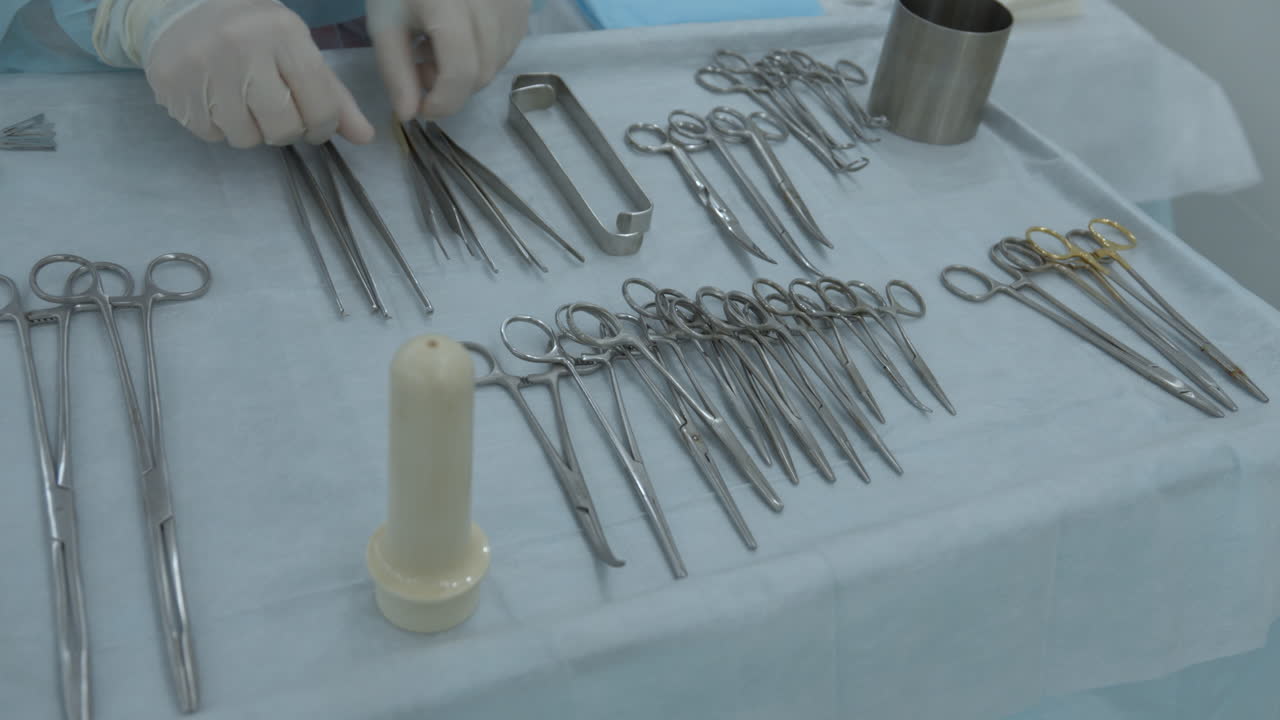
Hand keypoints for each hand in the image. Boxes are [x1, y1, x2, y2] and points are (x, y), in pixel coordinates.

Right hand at [141, 0, 374, 146]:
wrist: (180, 4)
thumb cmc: (252, 29)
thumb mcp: (297, 48)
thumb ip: (332, 93)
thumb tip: (365, 137)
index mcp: (282, 33)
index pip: (320, 105)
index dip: (324, 127)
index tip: (317, 126)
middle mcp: (241, 47)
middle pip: (283, 128)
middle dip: (287, 130)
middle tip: (278, 112)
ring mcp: (202, 66)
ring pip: (246, 138)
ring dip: (251, 130)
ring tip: (244, 101)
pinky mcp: (171, 84)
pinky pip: (211, 134)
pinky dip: (219, 126)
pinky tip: (217, 98)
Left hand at [368, 0, 530, 119]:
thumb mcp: (385, 23)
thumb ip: (396, 71)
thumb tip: (409, 116)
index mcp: (449, 7)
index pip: (460, 73)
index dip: (441, 101)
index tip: (420, 106)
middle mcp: (490, 5)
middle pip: (481, 74)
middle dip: (451, 86)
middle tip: (424, 65)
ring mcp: (513, 5)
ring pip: (497, 65)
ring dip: (468, 70)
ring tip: (442, 45)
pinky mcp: (524, 6)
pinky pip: (508, 47)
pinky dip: (485, 53)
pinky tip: (464, 33)